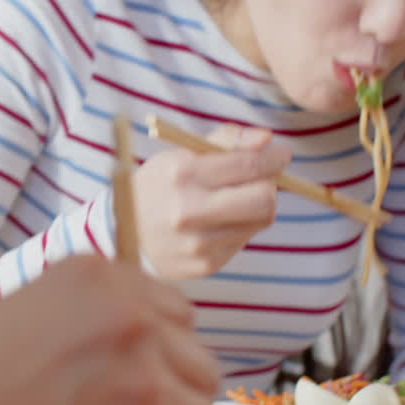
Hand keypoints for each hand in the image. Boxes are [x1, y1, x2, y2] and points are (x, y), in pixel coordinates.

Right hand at [0, 256, 224, 404]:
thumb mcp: (23, 312)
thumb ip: (91, 314)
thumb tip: (149, 339)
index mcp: (98, 277)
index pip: (173, 313)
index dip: (151, 353)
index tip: (117, 378)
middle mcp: (133, 319)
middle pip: (198, 362)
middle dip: (168, 395)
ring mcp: (148, 383)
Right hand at [133, 125, 290, 278]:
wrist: (123, 233)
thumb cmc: (159, 187)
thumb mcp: (182, 154)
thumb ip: (226, 141)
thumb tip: (266, 139)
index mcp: (182, 174)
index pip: (248, 165)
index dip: (273, 159)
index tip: (281, 155)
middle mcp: (189, 211)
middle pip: (263, 199)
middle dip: (269, 186)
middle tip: (261, 180)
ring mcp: (197, 242)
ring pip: (259, 221)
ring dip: (255, 207)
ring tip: (233, 201)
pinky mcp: (204, 265)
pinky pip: (242, 241)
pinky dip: (239, 228)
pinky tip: (218, 223)